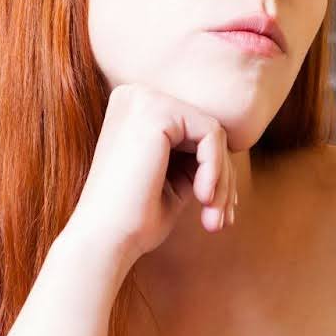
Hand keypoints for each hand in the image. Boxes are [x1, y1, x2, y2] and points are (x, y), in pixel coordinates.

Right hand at [68, 83, 236, 267]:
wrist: (104, 240)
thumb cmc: (135, 219)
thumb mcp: (173, 181)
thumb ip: (195, 157)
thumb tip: (231, 147)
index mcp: (134, 111)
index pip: (193, 133)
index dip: (214, 173)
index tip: (219, 209)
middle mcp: (135, 96)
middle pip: (205, 131)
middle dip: (222, 178)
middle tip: (220, 221)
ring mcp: (144, 99)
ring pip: (213, 134)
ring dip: (222, 180)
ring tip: (213, 217)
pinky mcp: (156, 111)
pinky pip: (211, 134)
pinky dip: (216, 170)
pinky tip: (203, 198)